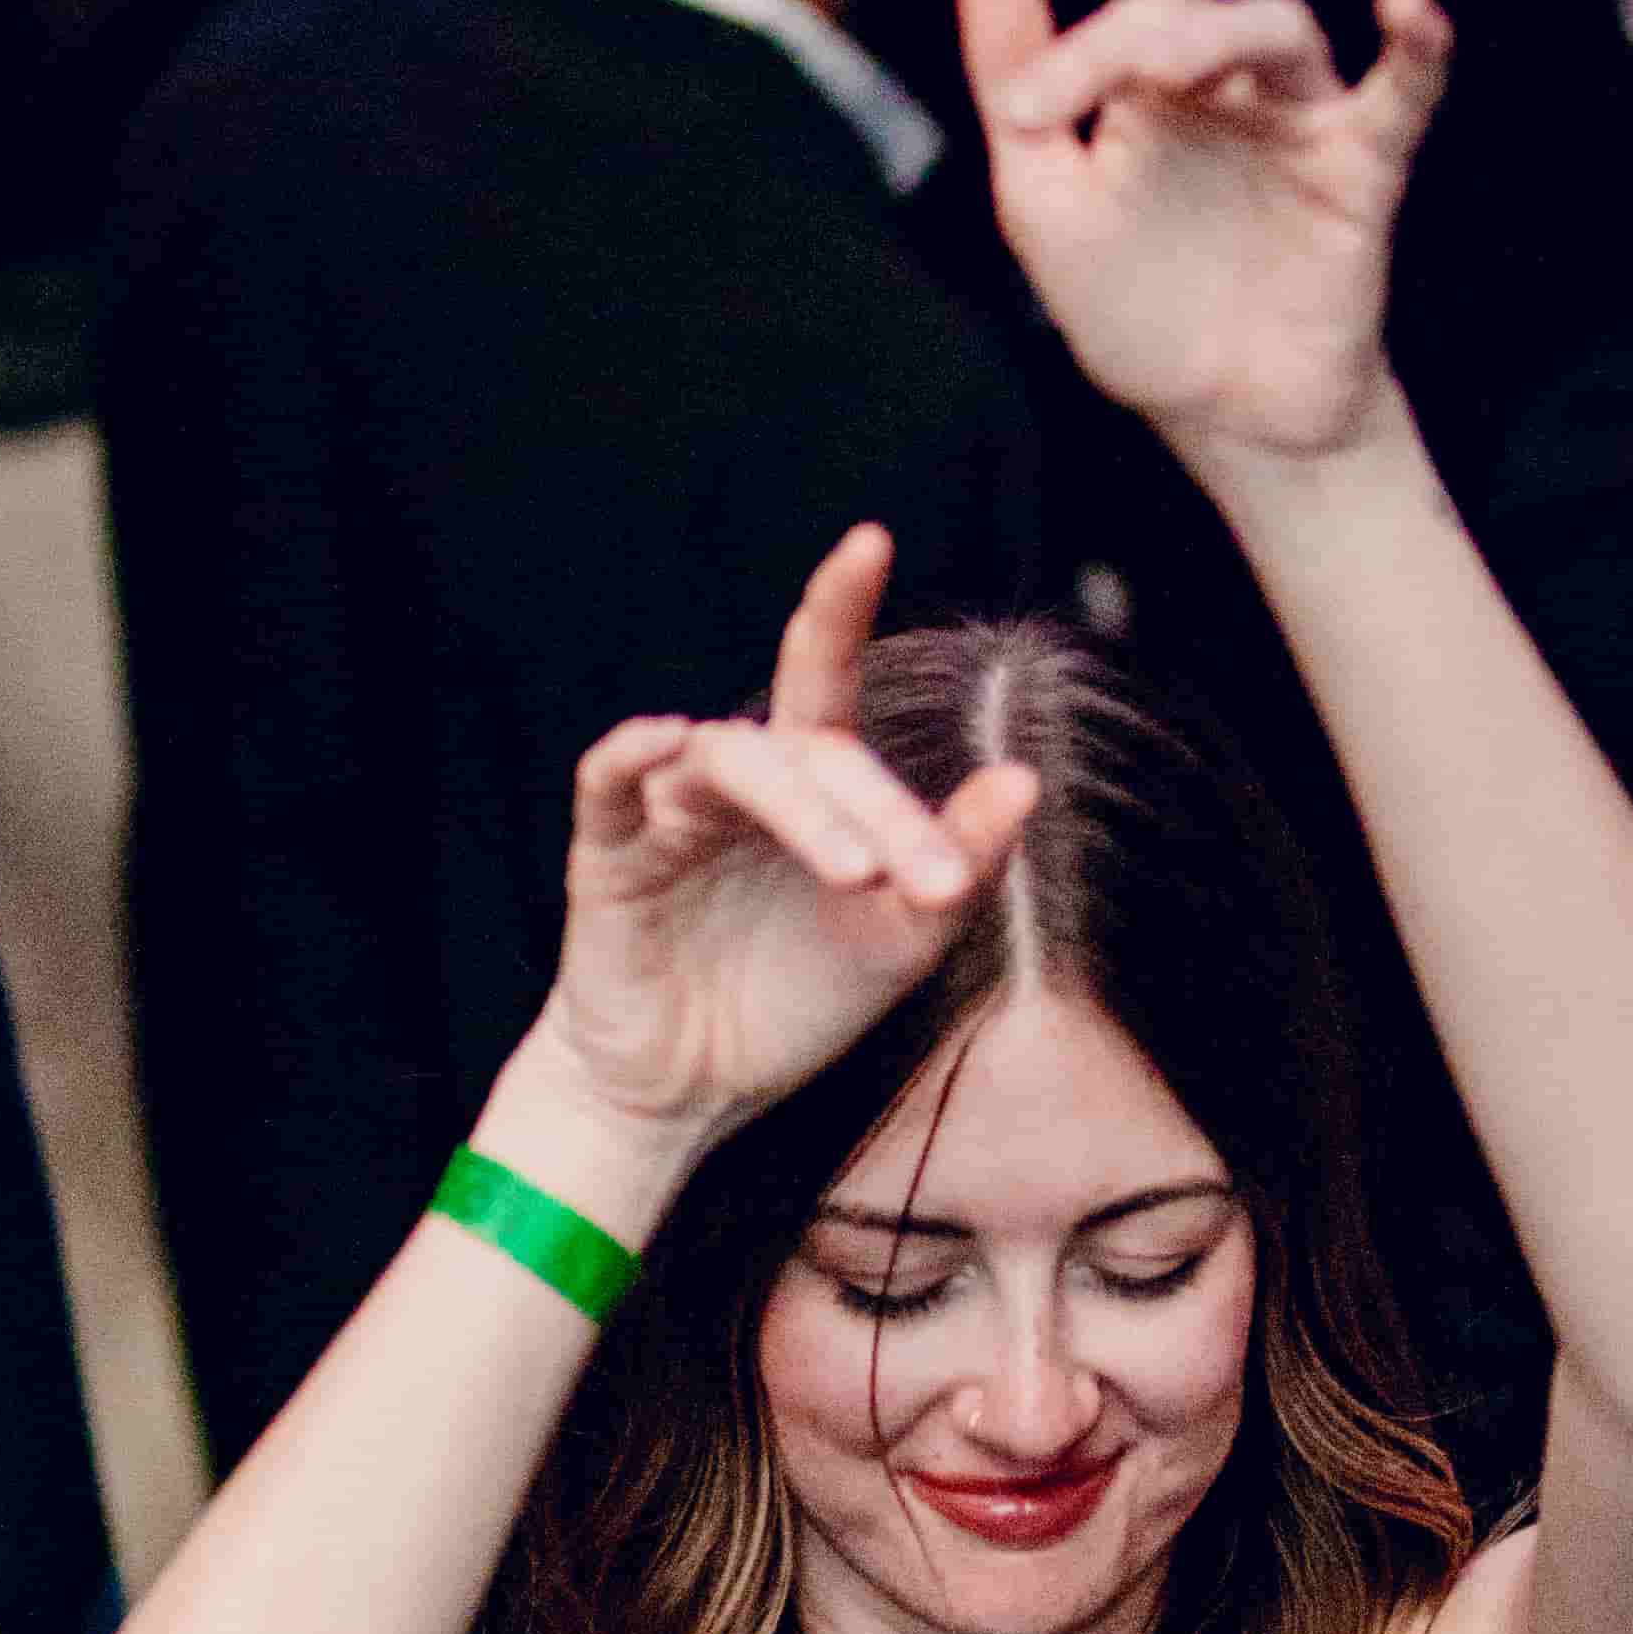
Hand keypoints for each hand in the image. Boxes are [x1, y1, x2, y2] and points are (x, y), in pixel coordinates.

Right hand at [529, 531, 1035, 1154]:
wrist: (696, 1095)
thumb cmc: (795, 1003)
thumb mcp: (900, 940)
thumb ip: (957, 862)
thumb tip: (1025, 780)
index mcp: (808, 788)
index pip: (822, 680)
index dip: (837, 608)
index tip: (867, 538)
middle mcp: (737, 785)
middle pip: (806, 750)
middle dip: (877, 809)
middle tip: (930, 886)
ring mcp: (666, 813)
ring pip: (728, 764)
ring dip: (800, 810)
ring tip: (856, 872)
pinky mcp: (607, 857)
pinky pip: (610, 783)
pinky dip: (632, 756)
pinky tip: (665, 745)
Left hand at [958, 0, 1450, 475]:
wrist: (1217, 417)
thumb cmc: (1137, 308)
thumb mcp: (1043, 200)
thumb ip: (1016, 83)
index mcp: (1148, 83)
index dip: (1076, 33)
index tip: (1030, 110)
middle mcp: (1225, 82)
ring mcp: (1299, 119)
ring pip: (1276, 30)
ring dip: (1221, 31)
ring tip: (1170, 67)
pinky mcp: (1360, 173)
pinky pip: (1404, 94)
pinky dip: (1417, 45)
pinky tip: (1407, 3)